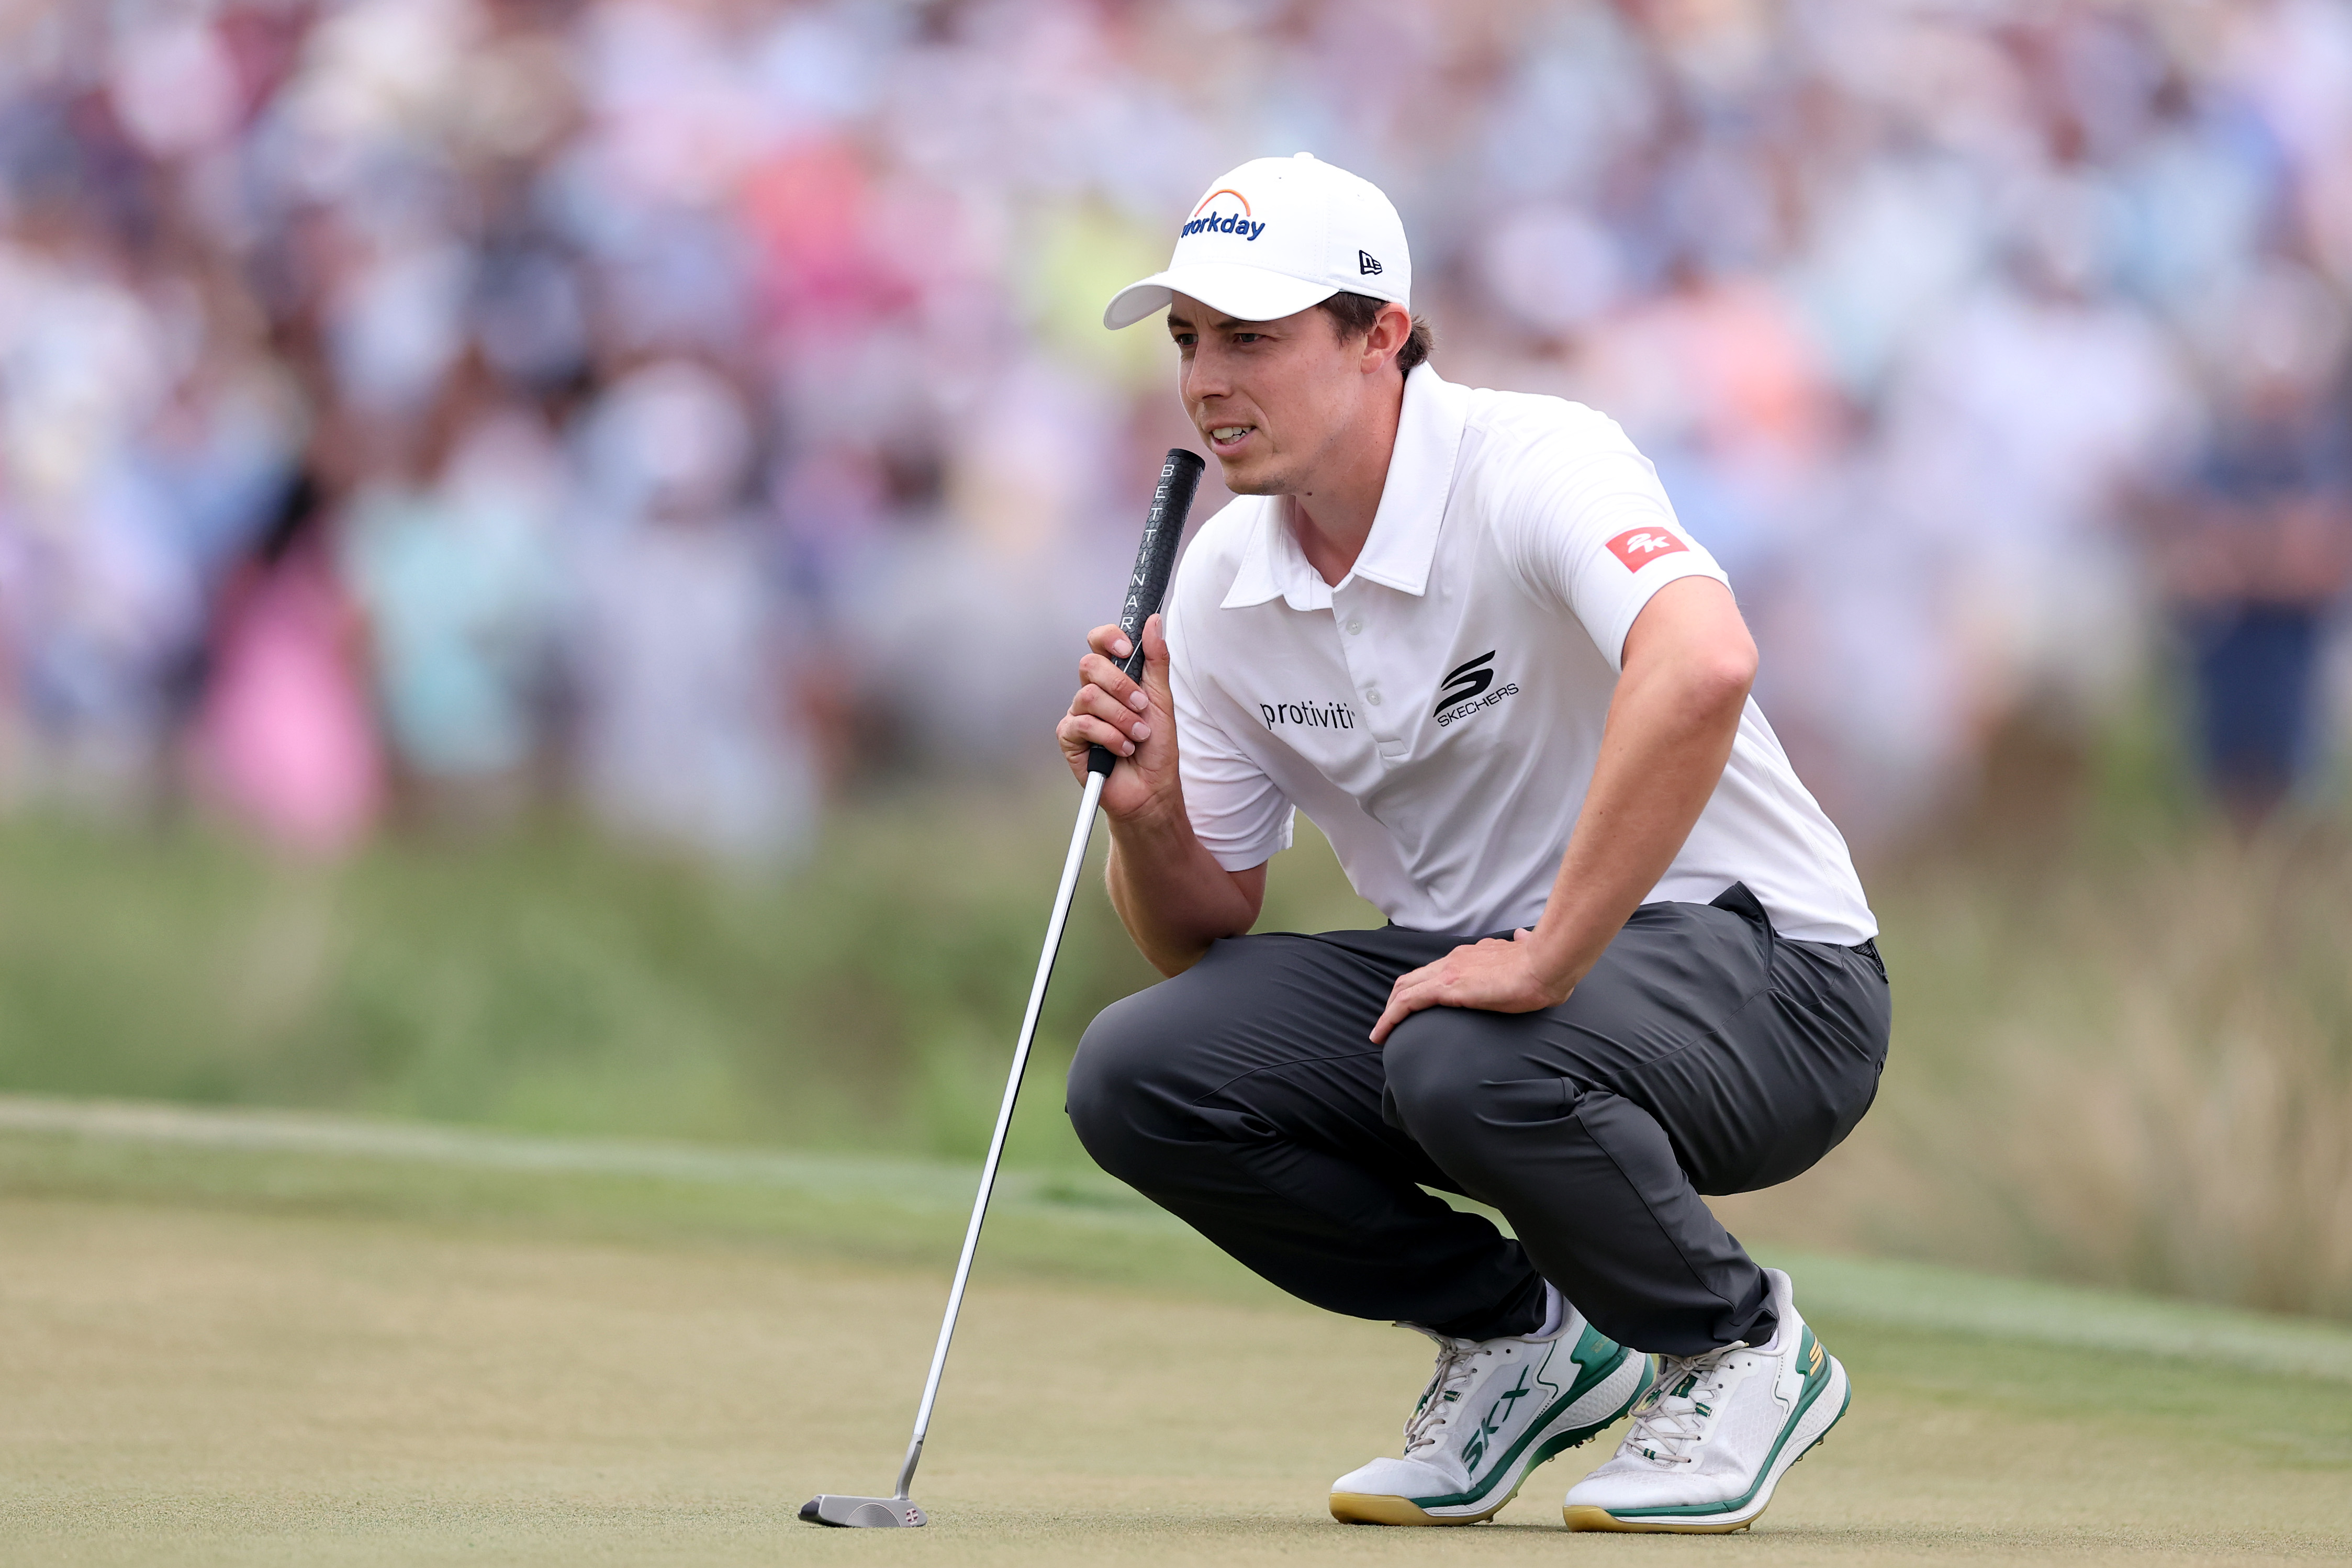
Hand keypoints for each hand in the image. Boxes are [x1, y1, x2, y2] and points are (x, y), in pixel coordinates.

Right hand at [1056, 613, 1179, 820]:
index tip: (1126, 647)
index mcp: (1114, 678)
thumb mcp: (1162, 699)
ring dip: (1121, 718)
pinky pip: (1082, 725)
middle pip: (1089, 665)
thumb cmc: (1156, 747)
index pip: (1099, 643)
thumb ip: (1156, 660)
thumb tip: (1153, 622)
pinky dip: (1108, 737)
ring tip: (1137, 736)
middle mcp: (1093, 692)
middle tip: (1141, 706)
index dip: (1108, 638)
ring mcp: (1079, 715)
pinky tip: (1121, 749)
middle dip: (1120, 686)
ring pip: (1088, 696)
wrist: (1151, 789)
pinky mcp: (1070, 738)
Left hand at [1368, 929, 1572, 1044]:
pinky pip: (1408, 1002)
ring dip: (1389, 1011)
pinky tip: (1382, 1033)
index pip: (1435, 970)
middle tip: (1389, 1022)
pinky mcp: (1448, 987)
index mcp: (1471, 955)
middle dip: (1396, 999)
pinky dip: (1390, 1017)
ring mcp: (1449, 972)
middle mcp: (1454, 959)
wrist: (1546, 964)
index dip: (1419, 986)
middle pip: (1413, 978)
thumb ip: (1518, 945)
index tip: (1413, 1005)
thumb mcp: (1525, 952)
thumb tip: (1523, 938)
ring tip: (1380, 1033)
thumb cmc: (1542, 966)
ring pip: (1405, 989)